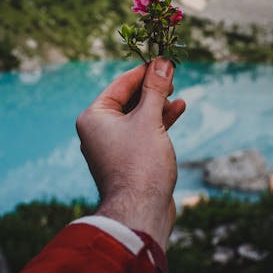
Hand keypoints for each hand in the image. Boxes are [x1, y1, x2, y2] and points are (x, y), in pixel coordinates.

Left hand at [75, 58, 185, 250]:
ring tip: (179, 96)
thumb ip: (155, 89)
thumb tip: (162, 62)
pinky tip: (178, 110)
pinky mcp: (128, 159)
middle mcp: (99, 130)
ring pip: (138, 115)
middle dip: (153, 88)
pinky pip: (143, 131)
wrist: (140, 213)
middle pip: (129, 98)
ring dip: (159, 104)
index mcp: (94, 117)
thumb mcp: (149, 118)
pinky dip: (159, 121)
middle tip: (173, 76)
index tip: (164, 59)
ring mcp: (113, 146)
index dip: (144, 71)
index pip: (121, 84)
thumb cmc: (140, 164)